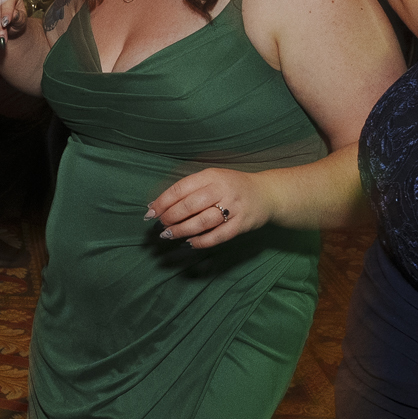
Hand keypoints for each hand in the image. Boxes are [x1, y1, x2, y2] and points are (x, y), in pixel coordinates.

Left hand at [147, 168, 267, 247]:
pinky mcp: (242, 224)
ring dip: (182, 230)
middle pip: (189, 205)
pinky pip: (218, 236)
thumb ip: (188, 189)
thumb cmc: (231, 187)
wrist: (267, 193)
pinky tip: (190, 242)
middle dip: (170, 218)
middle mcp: (222, 189)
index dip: (162, 202)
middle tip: (161, 226)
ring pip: (202, 222)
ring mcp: (234, 207)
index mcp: (211, 175)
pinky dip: (201, 241)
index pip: (181, 189)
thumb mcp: (212, 179)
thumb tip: (157, 205)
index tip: (150, 213)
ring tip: (170, 235)